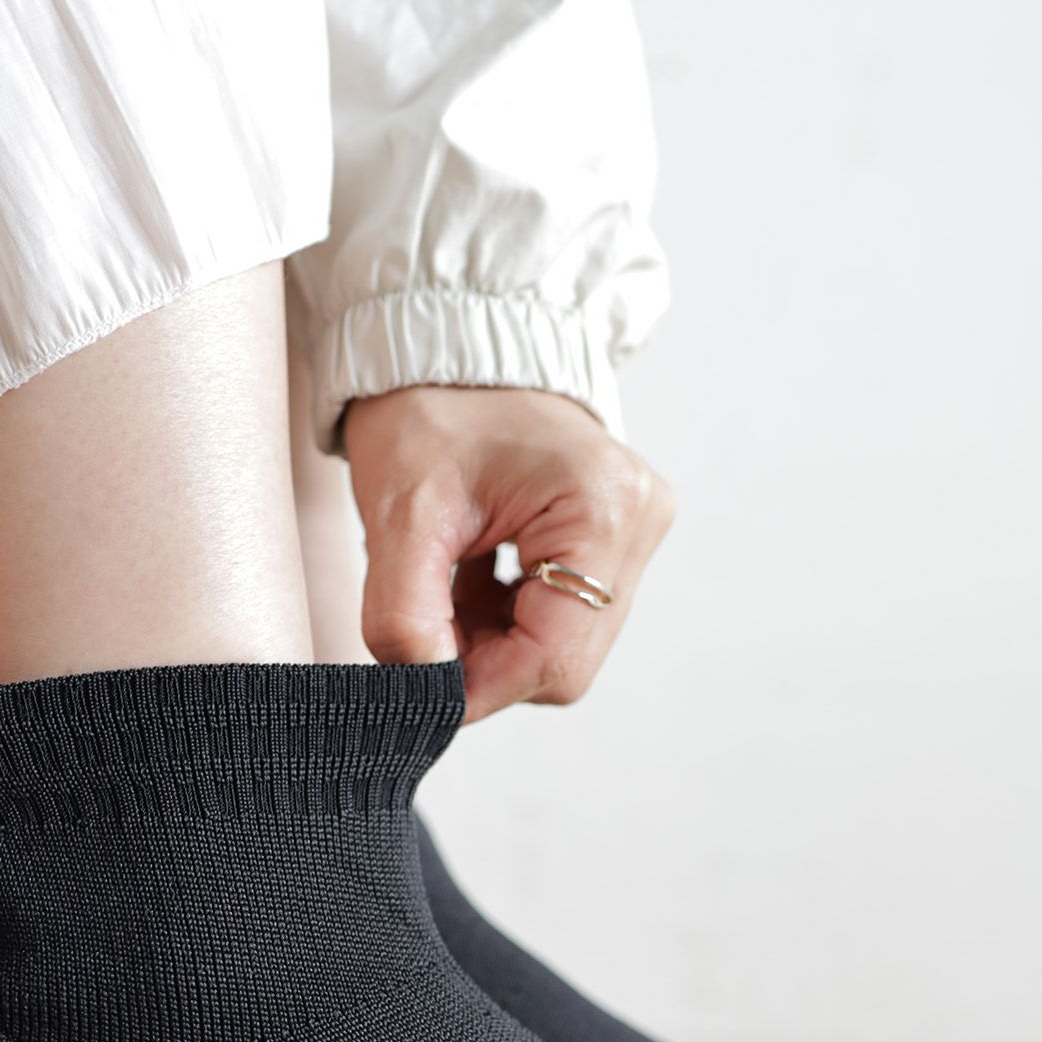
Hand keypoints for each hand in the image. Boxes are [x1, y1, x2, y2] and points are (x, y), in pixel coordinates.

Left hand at [342, 386, 673, 721]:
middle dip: (484, 663)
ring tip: (442, 586)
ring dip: (490, 641)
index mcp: (602, 510)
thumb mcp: (403, 513)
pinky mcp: (613, 536)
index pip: (553, 657)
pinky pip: (561, 615)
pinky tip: (466, 578)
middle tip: (420, 632)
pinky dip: (503, 618)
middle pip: (564, 661)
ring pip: (561, 646)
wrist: (447, 344)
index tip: (416, 696)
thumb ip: (406, 615)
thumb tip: (422, 695)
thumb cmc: (429, 409)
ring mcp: (633, 530)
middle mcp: (638, 522)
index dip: (479, 688)